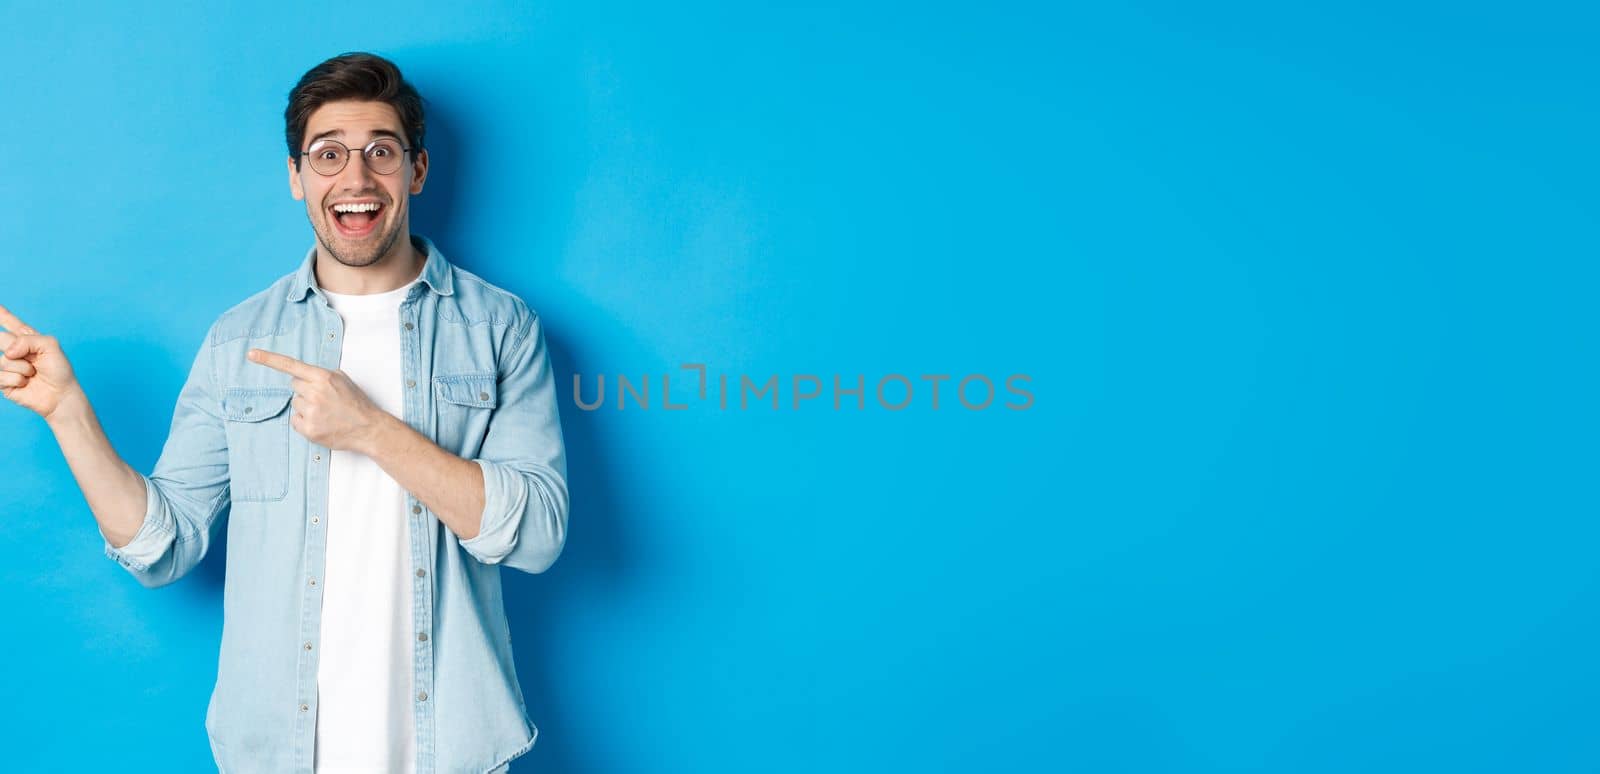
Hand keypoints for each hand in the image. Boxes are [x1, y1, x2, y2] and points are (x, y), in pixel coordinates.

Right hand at [0, 304, 79, 420]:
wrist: (60, 395)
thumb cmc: (59, 370)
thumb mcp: (50, 346)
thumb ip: (28, 340)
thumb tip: (8, 352)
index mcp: (27, 339)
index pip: (10, 323)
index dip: (1, 314)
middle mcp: (15, 350)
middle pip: (1, 339)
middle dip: (12, 346)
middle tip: (28, 358)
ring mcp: (7, 366)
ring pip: (3, 360)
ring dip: (22, 367)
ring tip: (33, 373)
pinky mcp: (3, 382)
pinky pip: (1, 376)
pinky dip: (17, 379)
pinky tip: (26, 383)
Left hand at [247, 348, 390, 454]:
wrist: (368, 428)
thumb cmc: (356, 403)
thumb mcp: (342, 379)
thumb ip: (320, 374)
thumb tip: (302, 375)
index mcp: (323, 377)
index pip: (290, 365)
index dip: (268, 359)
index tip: (251, 354)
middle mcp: (315, 393)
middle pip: (294, 386)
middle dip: (305, 390)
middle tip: (323, 399)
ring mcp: (311, 412)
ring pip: (295, 403)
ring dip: (306, 407)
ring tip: (325, 412)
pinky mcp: (309, 429)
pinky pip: (294, 420)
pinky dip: (304, 422)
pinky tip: (321, 422)